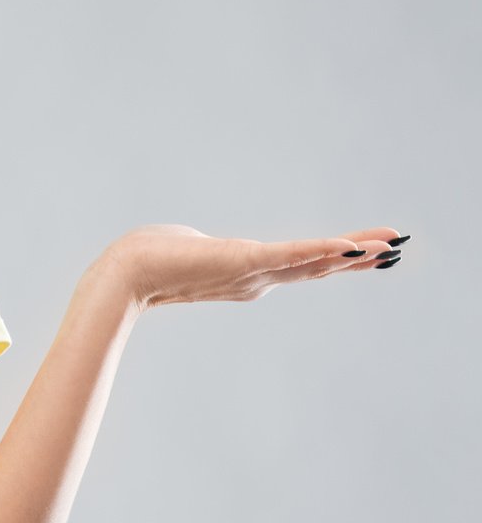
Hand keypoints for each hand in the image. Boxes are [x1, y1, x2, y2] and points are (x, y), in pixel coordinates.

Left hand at [104, 225, 407, 309]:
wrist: (124, 275)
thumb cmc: (146, 259)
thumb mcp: (186, 249)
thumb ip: (201, 248)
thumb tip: (193, 244)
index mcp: (246, 273)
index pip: (299, 264)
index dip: (333, 258)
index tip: (366, 252)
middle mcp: (256, 278)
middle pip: (316, 266)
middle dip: (357, 257)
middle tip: (397, 249)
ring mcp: (252, 272)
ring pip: (311, 262)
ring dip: (351, 253)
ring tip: (388, 247)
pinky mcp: (242, 260)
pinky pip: (289, 255)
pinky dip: (318, 251)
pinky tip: (347, 248)